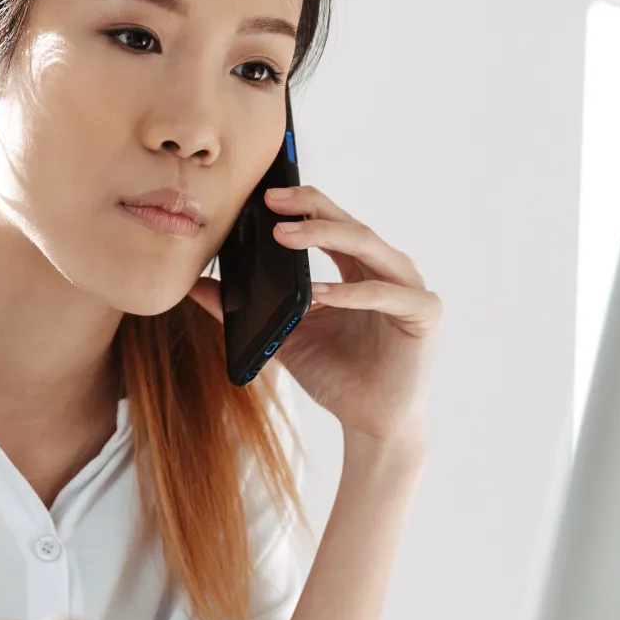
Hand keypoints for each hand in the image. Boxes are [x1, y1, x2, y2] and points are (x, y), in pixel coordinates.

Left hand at [189, 185, 441, 443]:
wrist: (370, 424)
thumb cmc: (334, 376)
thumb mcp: (282, 337)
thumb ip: (245, 310)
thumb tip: (195, 286)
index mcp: (358, 268)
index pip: (331, 222)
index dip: (302, 204)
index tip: (262, 195)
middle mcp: (387, 269)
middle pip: (350, 224)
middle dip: (309, 208)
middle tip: (270, 201)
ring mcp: (410, 288)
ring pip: (369, 245)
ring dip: (325, 236)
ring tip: (284, 237)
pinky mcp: (424, 314)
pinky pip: (387, 294)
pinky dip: (352, 292)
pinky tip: (319, 293)